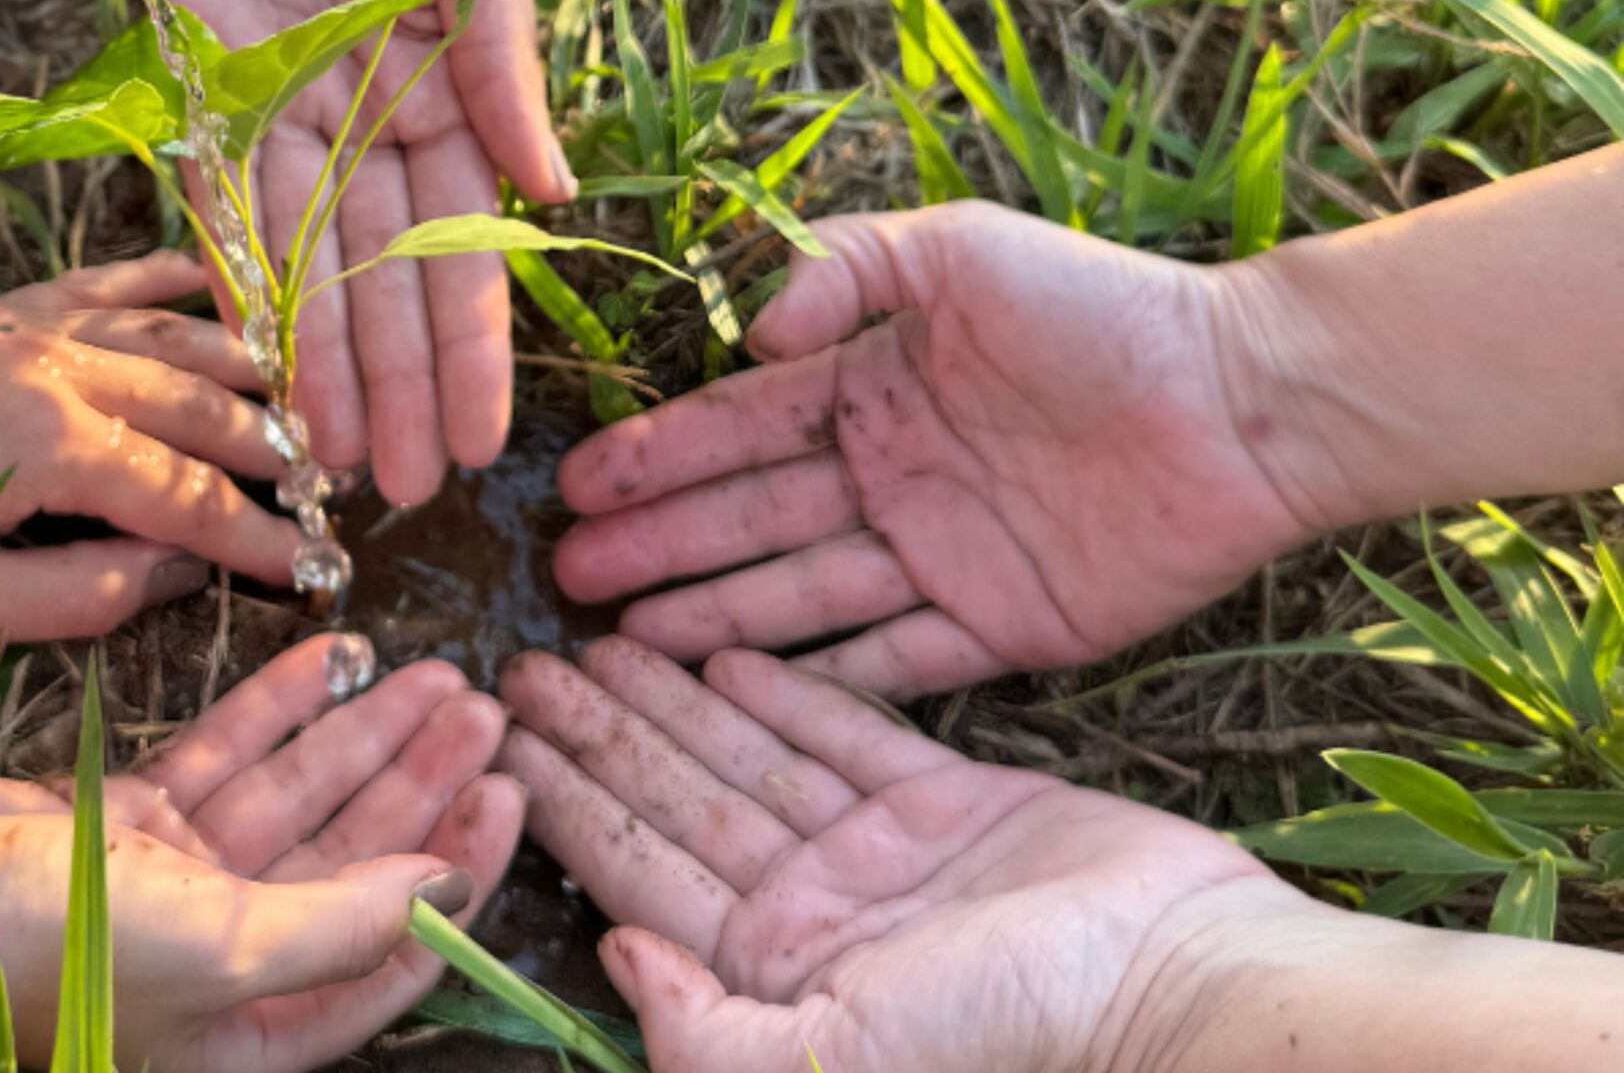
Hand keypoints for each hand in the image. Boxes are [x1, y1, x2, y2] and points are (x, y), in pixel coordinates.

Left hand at [0, 253, 301, 643]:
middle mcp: (54, 372)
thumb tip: (175, 577)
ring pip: (167, 338)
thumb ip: (79, 595)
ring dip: (242, 368)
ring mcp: (25, 331)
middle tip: (328, 495)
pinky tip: (212, 284)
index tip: (318, 574)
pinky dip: (165, 283)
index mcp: (51, 450)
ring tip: (301, 405)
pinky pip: (102, 286)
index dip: (260, 542)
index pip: (190, 500)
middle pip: (199, 407)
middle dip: (273, 455)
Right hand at [0, 634, 524, 1071]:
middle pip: (347, 863)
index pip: (383, 955)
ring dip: (360, 736)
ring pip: (291, 799)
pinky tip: (335, 657)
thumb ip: (341, 927)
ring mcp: (165, 887)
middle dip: (417, 785)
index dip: (453, 877)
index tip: (504, 795)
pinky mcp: (116, 822)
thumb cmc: (44, 945)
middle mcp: (214, 965)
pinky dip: (276, 710)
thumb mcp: (218, 949)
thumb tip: (444, 893)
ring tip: (436, 673)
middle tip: (483, 707)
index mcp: (245, 1031)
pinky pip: (221, 758)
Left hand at [152, 0, 568, 505]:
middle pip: (383, 275)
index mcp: (455, 88)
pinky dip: (223, 272)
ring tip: (323, 461)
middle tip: (398, 494)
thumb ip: (500, 57)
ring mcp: (289, 101)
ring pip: (300, 258)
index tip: (483, 445)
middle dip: (394, 385)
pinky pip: (212, 189)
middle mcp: (373, 114)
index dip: (474, 348)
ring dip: (314, 360)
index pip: (468, 244)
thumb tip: (548, 189)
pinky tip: (238, 358)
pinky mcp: (207, 72)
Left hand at [496, 638, 1297, 1072]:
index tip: (494, 743)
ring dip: (672, 700)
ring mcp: (880, 853)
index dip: (564, 802)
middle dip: (598, 735)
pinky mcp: (953, 801)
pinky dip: (786, 690)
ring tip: (598, 638)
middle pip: (677, 801)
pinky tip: (720, 651)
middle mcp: (812, 908)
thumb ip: (704, 1033)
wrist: (1174, 989)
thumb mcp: (831, 1060)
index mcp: (769, 972)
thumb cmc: (1005, 1038)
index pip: (636, 870)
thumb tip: (612, 953)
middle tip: (520, 665)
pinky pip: (846, 731)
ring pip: (746, 758)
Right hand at [553, 202, 1322, 696]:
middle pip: (751, 520)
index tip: (575, 484)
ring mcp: (941, 557)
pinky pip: (895, 659)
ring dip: (713, 617)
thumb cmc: (1102, 308)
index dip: (657, 457)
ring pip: (801, 595)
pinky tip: (745, 695)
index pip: (739, 429)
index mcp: (873, 387)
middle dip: (658, 548)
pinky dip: (822, 676)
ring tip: (627, 643)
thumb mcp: (958, 249)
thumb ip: (844, 270)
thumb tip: (748, 331)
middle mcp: (891, 477)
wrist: (1246, 399)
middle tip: (569, 580)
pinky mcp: (1002, 628)